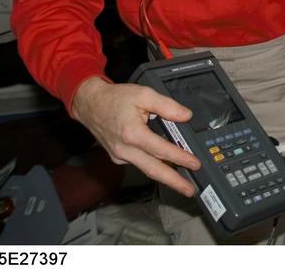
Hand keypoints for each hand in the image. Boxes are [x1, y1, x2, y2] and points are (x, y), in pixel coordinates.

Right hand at [71, 76, 201, 197]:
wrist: (90, 104)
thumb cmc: (115, 99)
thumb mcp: (144, 94)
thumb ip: (167, 105)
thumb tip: (185, 116)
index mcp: (132, 133)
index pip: (161, 150)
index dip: (180, 158)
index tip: (195, 164)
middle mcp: (124, 149)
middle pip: (153, 169)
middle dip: (173, 182)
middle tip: (190, 190)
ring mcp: (119, 155)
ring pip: (146, 168)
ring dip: (164, 176)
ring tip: (182, 182)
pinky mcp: (117, 157)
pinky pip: (138, 163)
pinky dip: (152, 165)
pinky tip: (165, 166)